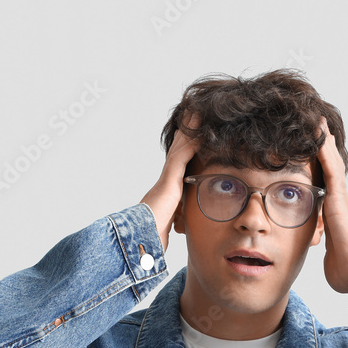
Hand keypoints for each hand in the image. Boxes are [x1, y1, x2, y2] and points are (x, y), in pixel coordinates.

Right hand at [140, 111, 201, 250]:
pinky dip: (193, 142)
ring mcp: (168, 175)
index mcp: (169, 187)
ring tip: (199, 113)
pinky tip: (202, 131)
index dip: (186, 148)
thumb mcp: (172, 222)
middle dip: (187, 132)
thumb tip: (180, 225)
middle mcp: (167, 177)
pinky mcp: (171, 177)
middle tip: (194, 114)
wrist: (145, 234)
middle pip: (179, 148)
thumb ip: (177, 218)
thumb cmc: (155, 233)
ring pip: (181, 146)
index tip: (193, 136)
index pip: (180, 163)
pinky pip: (183, 154)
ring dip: (190, 130)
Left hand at [316, 117, 347, 293]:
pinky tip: (319, 135)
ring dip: (323, 142)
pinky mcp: (339, 201)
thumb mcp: (326, 254)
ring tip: (317, 121)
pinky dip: (325, 152)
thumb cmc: (345, 272)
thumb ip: (321, 246)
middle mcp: (336, 203)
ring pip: (330, 164)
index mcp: (331, 214)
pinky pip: (331, 171)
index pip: (321, 184)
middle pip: (327, 168)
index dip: (315, 166)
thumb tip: (316, 249)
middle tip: (315, 125)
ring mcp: (339, 200)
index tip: (307, 150)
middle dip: (321, 147)